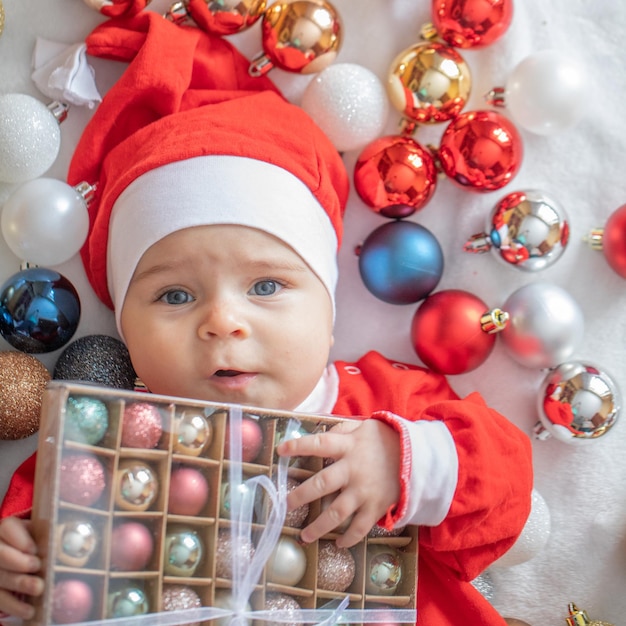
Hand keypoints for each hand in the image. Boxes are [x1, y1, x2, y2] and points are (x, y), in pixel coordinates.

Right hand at [0, 517, 43, 620]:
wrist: (22, 557)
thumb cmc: (37, 542)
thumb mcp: (42, 533)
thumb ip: (50, 535)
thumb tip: (73, 541)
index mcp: (8, 529)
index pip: (8, 528)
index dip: (20, 540)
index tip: (34, 549)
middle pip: (0, 554)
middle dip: (18, 561)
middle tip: (36, 566)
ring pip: (0, 577)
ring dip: (19, 583)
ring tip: (38, 588)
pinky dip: (14, 606)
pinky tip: (29, 610)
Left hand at [276, 418, 400, 547]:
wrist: (418, 457)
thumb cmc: (385, 440)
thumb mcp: (364, 428)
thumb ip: (341, 431)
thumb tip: (318, 435)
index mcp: (349, 447)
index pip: (319, 444)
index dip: (299, 446)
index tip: (280, 450)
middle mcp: (353, 470)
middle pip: (322, 483)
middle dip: (301, 495)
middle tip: (286, 505)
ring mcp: (365, 491)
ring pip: (337, 512)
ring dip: (318, 526)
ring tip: (304, 536)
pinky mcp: (376, 506)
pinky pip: (360, 527)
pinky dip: (349, 538)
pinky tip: (338, 544)